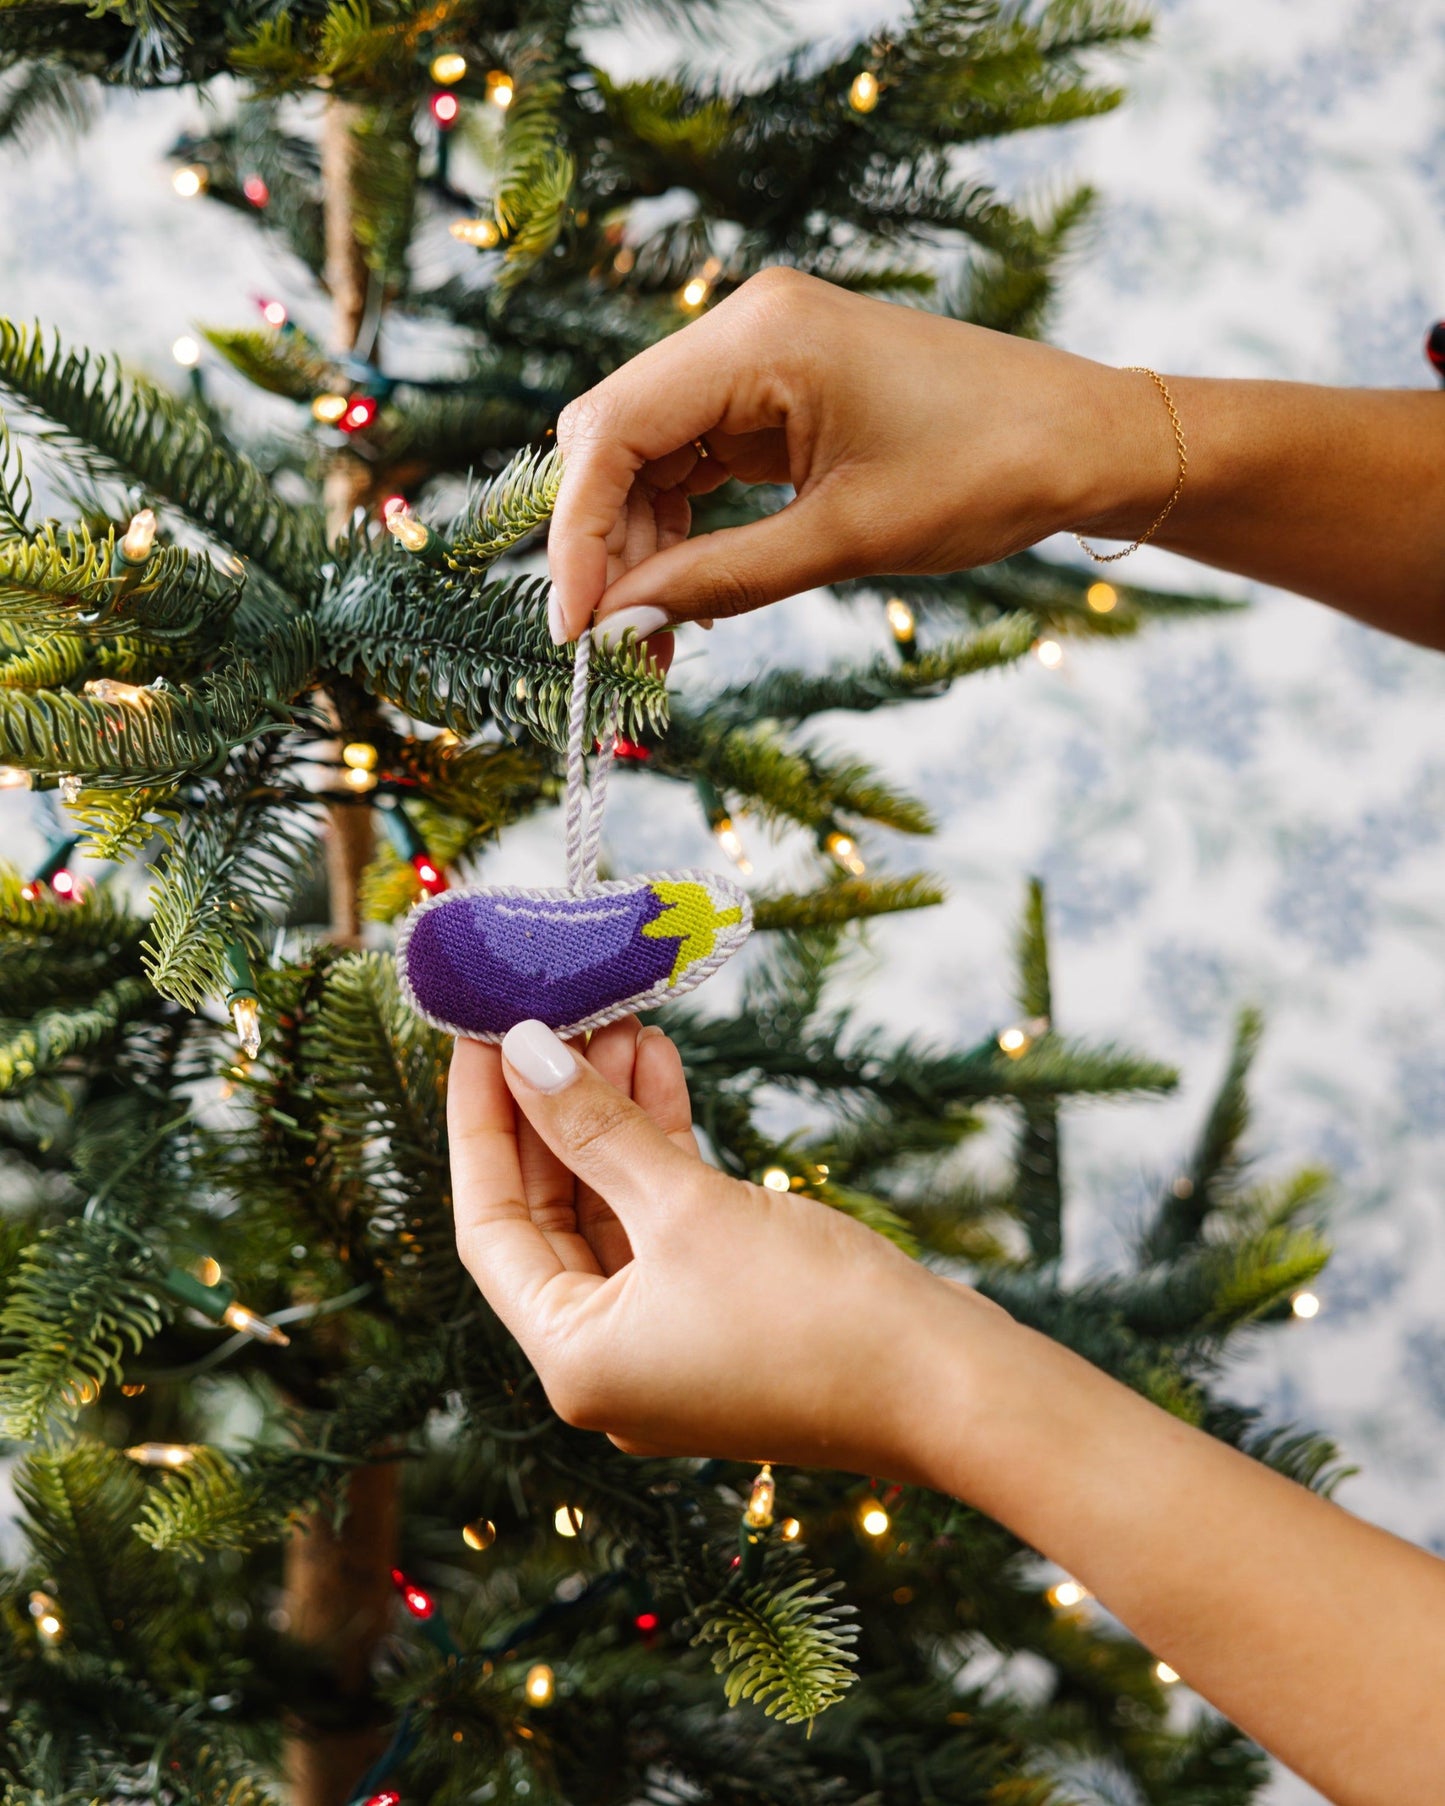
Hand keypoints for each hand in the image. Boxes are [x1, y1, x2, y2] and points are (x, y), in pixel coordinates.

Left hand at [447, 1013, 992, 1477]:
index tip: (480, 1037)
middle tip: (552, 1015)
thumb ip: (597, 1130)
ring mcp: (671, 1341)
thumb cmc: (815, 1315)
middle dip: (554, 1110)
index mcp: (574, 1361)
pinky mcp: (727, 1316)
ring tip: (618, 1023)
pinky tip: (662, 1071)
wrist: (955, 1386)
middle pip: (551, 1214)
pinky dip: (663, 1151)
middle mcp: (610, 1361)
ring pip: (614, 1210)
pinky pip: (668, 1223)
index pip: (491, 1227)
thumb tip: (526, 1054)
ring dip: (612, 1118)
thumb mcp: (688, 1208)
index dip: (481, 1124)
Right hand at [546, 266, 1174, 644]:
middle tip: (611, 645)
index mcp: (760, 336)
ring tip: (654, 638)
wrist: (1084, 441)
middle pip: (615, 436)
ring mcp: (760, 356)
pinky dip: (681, 527)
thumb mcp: (846, 539)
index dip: (578, 536)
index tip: (575, 629)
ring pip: (648, 454)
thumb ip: (720, 579)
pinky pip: (696, 459)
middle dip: (603, 543)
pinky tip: (684, 592)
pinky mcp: (779, 391)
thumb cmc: (988, 472)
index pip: (612, 431)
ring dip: (640, 543)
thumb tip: (621, 624)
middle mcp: (745, 327)